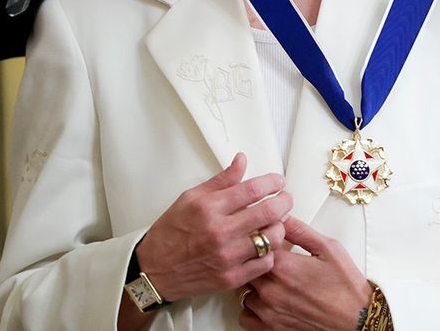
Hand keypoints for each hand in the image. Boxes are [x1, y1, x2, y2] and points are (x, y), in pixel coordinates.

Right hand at [135, 154, 290, 302]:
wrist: (154, 270)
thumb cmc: (171, 232)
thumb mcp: (191, 197)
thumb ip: (221, 180)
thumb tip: (241, 160)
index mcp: (209, 208)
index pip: (252, 189)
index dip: (272, 182)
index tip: (278, 182)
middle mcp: (219, 232)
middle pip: (268, 212)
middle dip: (284, 201)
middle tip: (285, 199)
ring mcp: (226, 257)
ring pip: (271, 239)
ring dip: (279, 227)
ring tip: (275, 222)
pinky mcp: (230, 278)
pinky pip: (265, 264)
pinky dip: (270, 253)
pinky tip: (264, 245)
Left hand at [238, 216, 372, 330]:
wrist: (356, 320)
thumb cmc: (345, 286)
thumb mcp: (328, 247)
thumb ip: (300, 230)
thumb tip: (282, 216)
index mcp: (283, 266)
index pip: (255, 242)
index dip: (260, 236)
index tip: (267, 236)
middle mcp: (271, 289)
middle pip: (246, 265)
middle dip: (254, 257)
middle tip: (269, 255)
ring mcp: (268, 311)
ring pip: (243, 289)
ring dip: (253, 282)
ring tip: (271, 278)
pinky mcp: (270, 329)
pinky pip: (246, 316)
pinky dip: (251, 307)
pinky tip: (266, 299)